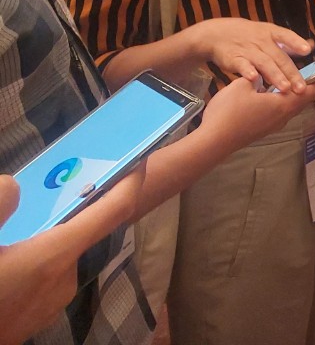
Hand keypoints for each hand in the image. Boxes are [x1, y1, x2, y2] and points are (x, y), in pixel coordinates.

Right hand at [0, 168, 145, 344]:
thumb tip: (15, 187)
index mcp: (55, 256)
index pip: (113, 211)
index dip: (129, 184)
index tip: (139, 159)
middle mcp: (65, 279)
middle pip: (84, 232)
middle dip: (76, 207)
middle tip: (59, 185)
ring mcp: (53, 302)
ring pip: (61, 255)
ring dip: (50, 236)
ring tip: (23, 223)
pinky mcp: (38, 317)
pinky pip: (47, 277)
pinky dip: (38, 260)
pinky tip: (12, 257)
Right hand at [187, 17, 312, 92]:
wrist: (216, 34)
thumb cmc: (248, 37)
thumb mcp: (268, 35)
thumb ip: (288, 44)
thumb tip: (310, 45)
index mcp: (271, 33)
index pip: (286, 36)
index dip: (296, 43)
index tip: (307, 50)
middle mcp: (261, 41)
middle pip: (279, 57)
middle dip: (291, 72)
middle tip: (301, 87)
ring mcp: (248, 50)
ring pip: (264, 63)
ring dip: (275, 75)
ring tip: (285, 88)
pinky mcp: (234, 59)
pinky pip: (242, 66)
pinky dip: (248, 71)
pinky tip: (255, 79)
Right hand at [198, 77, 314, 153]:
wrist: (213, 141)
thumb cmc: (229, 111)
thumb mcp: (242, 85)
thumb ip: (257, 76)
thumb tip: (262, 73)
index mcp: (284, 104)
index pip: (310, 90)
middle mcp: (284, 116)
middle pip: (303, 99)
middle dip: (308, 84)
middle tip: (311, 69)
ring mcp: (274, 125)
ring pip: (291, 106)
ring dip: (295, 93)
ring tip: (293, 77)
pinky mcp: (264, 129)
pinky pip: (280, 111)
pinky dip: (283, 99)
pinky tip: (272, 91)